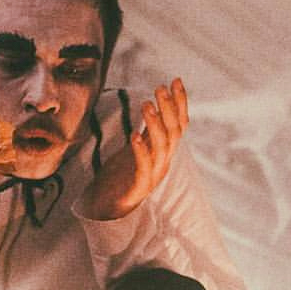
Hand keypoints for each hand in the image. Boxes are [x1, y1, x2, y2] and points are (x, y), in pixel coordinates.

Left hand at [82, 78, 188, 220]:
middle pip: (174, 133)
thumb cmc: (122, 176)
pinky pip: (143, 168)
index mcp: (165, 152)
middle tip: (159, 88)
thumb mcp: (137, 148)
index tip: (176, 80)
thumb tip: (153, 106)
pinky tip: (134, 136)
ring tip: (146, 105)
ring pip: (162, 148)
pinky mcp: (139, 188)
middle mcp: (164, 162)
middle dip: (169, 108)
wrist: (109, 209)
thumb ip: (147, 131)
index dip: (180, 103)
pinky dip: (140, 151)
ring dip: (155, 125)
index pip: (179, 124)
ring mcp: (153, 176)